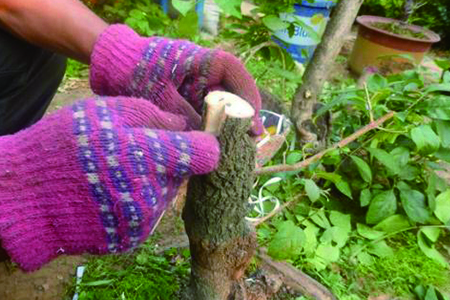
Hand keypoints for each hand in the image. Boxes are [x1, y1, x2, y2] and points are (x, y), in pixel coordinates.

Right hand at [0, 96, 219, 270]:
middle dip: (167, 161)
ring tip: (117, 174)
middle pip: (182, 174)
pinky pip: (149, 214)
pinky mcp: (131, 239)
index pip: (204, 154)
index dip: (205, 144)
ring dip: (151, 182)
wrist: (26, 195)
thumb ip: (155, 115)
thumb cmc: (64, 144)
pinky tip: (111, 194)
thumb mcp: (107, 111)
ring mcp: (140, 221)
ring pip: (166, 193)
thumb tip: (187, 125)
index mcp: (144, 156)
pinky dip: (137, 202)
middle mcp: (148, 194)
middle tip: (134, 153)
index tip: (197, 139)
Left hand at [89, 25, 262, 134]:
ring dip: (228, 124)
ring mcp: (195, 86)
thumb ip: (185, 117)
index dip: (247, 92)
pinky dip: (211, 127)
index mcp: (198, 60)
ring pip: (221, 104)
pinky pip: (206, 113)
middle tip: (251, 138)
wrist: (109, 69)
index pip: (232, 70)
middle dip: (242, 114)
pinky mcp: (187, 99)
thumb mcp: (159, 97)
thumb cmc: (133, 74)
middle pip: (232, 90)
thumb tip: (209, 141)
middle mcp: (201, 72)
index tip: (253, 117)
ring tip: (238, 145)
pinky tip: (215, 144)